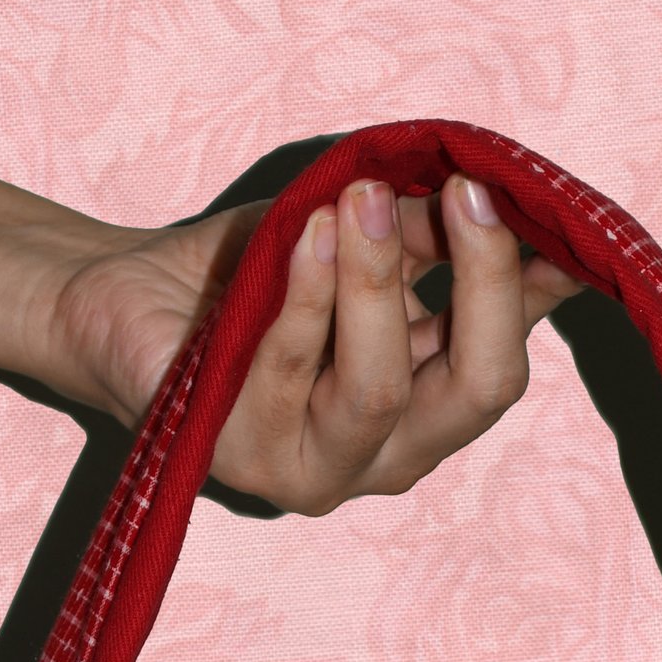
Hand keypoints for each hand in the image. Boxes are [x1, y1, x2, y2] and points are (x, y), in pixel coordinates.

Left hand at [39, 174, 585, 513]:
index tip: (523, 200)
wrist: (133, 299)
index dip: (528, 286)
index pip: (504, 365)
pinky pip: (289, 367)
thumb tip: (507, 196)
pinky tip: (309, 231)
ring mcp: (313, 470)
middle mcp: (385, 458)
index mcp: (425, 414)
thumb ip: (427, 236)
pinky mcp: (239, 459)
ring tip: (362, 198)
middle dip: (481, 283)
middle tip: (465, 190)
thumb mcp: (354, 242)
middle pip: (476, 392)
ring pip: (379, 387)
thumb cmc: (251, 278)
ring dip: (377, 278)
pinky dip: (306, 291)